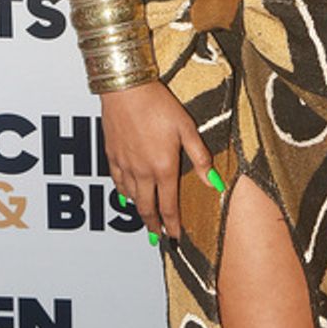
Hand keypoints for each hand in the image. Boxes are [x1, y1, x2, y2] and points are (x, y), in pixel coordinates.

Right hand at [100, 82, 216, 240]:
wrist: (126, 89)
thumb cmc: (158, 105)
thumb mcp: (186, 128)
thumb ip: (200, 158)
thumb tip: (215, 182)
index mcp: (163, 168)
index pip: (169, 206)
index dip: (172, 225)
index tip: (175, 238)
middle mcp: (142, 172)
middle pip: (147, 208)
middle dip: (154, 225)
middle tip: (158, 238)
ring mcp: (125, 165)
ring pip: (131, 198)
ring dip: (140, 211)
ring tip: (147, 218)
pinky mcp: (111, 156)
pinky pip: (117, 183)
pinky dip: (123, 194)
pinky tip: (126, 196)